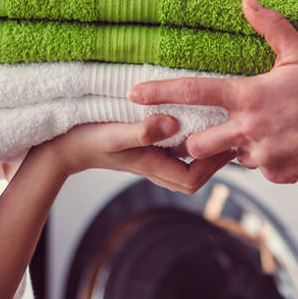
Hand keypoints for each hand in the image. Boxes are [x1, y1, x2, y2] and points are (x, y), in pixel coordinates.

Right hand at [31, 115, 234, 193]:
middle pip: (197, 174)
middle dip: (216, 157)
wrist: (63, 146)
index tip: (227, 140)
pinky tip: (198, 120)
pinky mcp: (148, 149)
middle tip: (234, 132)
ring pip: (189, 163)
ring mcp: (152, 160)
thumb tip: (174, 123)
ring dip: (206, 148)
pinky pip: (178, 151)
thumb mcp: (114, 133)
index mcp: (153, 166)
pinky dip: (192, 140)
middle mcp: (156, 167)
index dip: (214, 163)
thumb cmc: (86, 140)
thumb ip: (142, 130)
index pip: (195, 178)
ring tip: (222, 125)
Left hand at [130, 0, 297, 183]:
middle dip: (196, 141)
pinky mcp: (275, 175)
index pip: (194, 93)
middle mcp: (247, 129)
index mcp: (248, 96)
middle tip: (212, 131)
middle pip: (197, 143)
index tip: (135, 95)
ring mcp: (260, 156)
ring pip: (231, 157)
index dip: (160, 92)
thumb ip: (270, 26)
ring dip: (237, 147)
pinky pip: (259, 168)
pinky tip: (289, 144)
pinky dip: (267, 158)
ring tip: (267, 131)